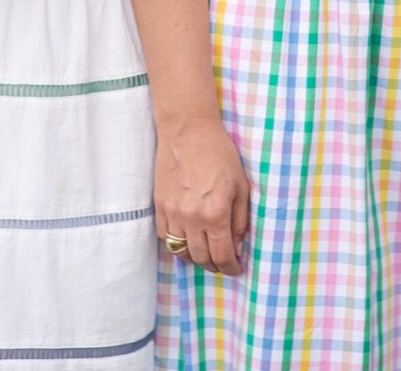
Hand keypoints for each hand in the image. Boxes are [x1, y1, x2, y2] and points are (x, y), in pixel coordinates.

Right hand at [155, 115, 251, 275]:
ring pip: (181, 252)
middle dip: (215, 265)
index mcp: (215, 213)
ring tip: (206, 254)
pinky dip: (177, 245)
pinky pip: (165, 238)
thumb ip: (240, 219)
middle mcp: (192, 218)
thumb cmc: (219, 153)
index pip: (222, 255)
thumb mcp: (240, 185)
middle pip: (201, 258)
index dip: (231, 268)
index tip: (236, 269)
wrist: (188, 131)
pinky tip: (188, 240)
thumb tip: (238, 245)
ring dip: (196, 258)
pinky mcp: (159, 207)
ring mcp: (172, 214)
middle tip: (223, 263)